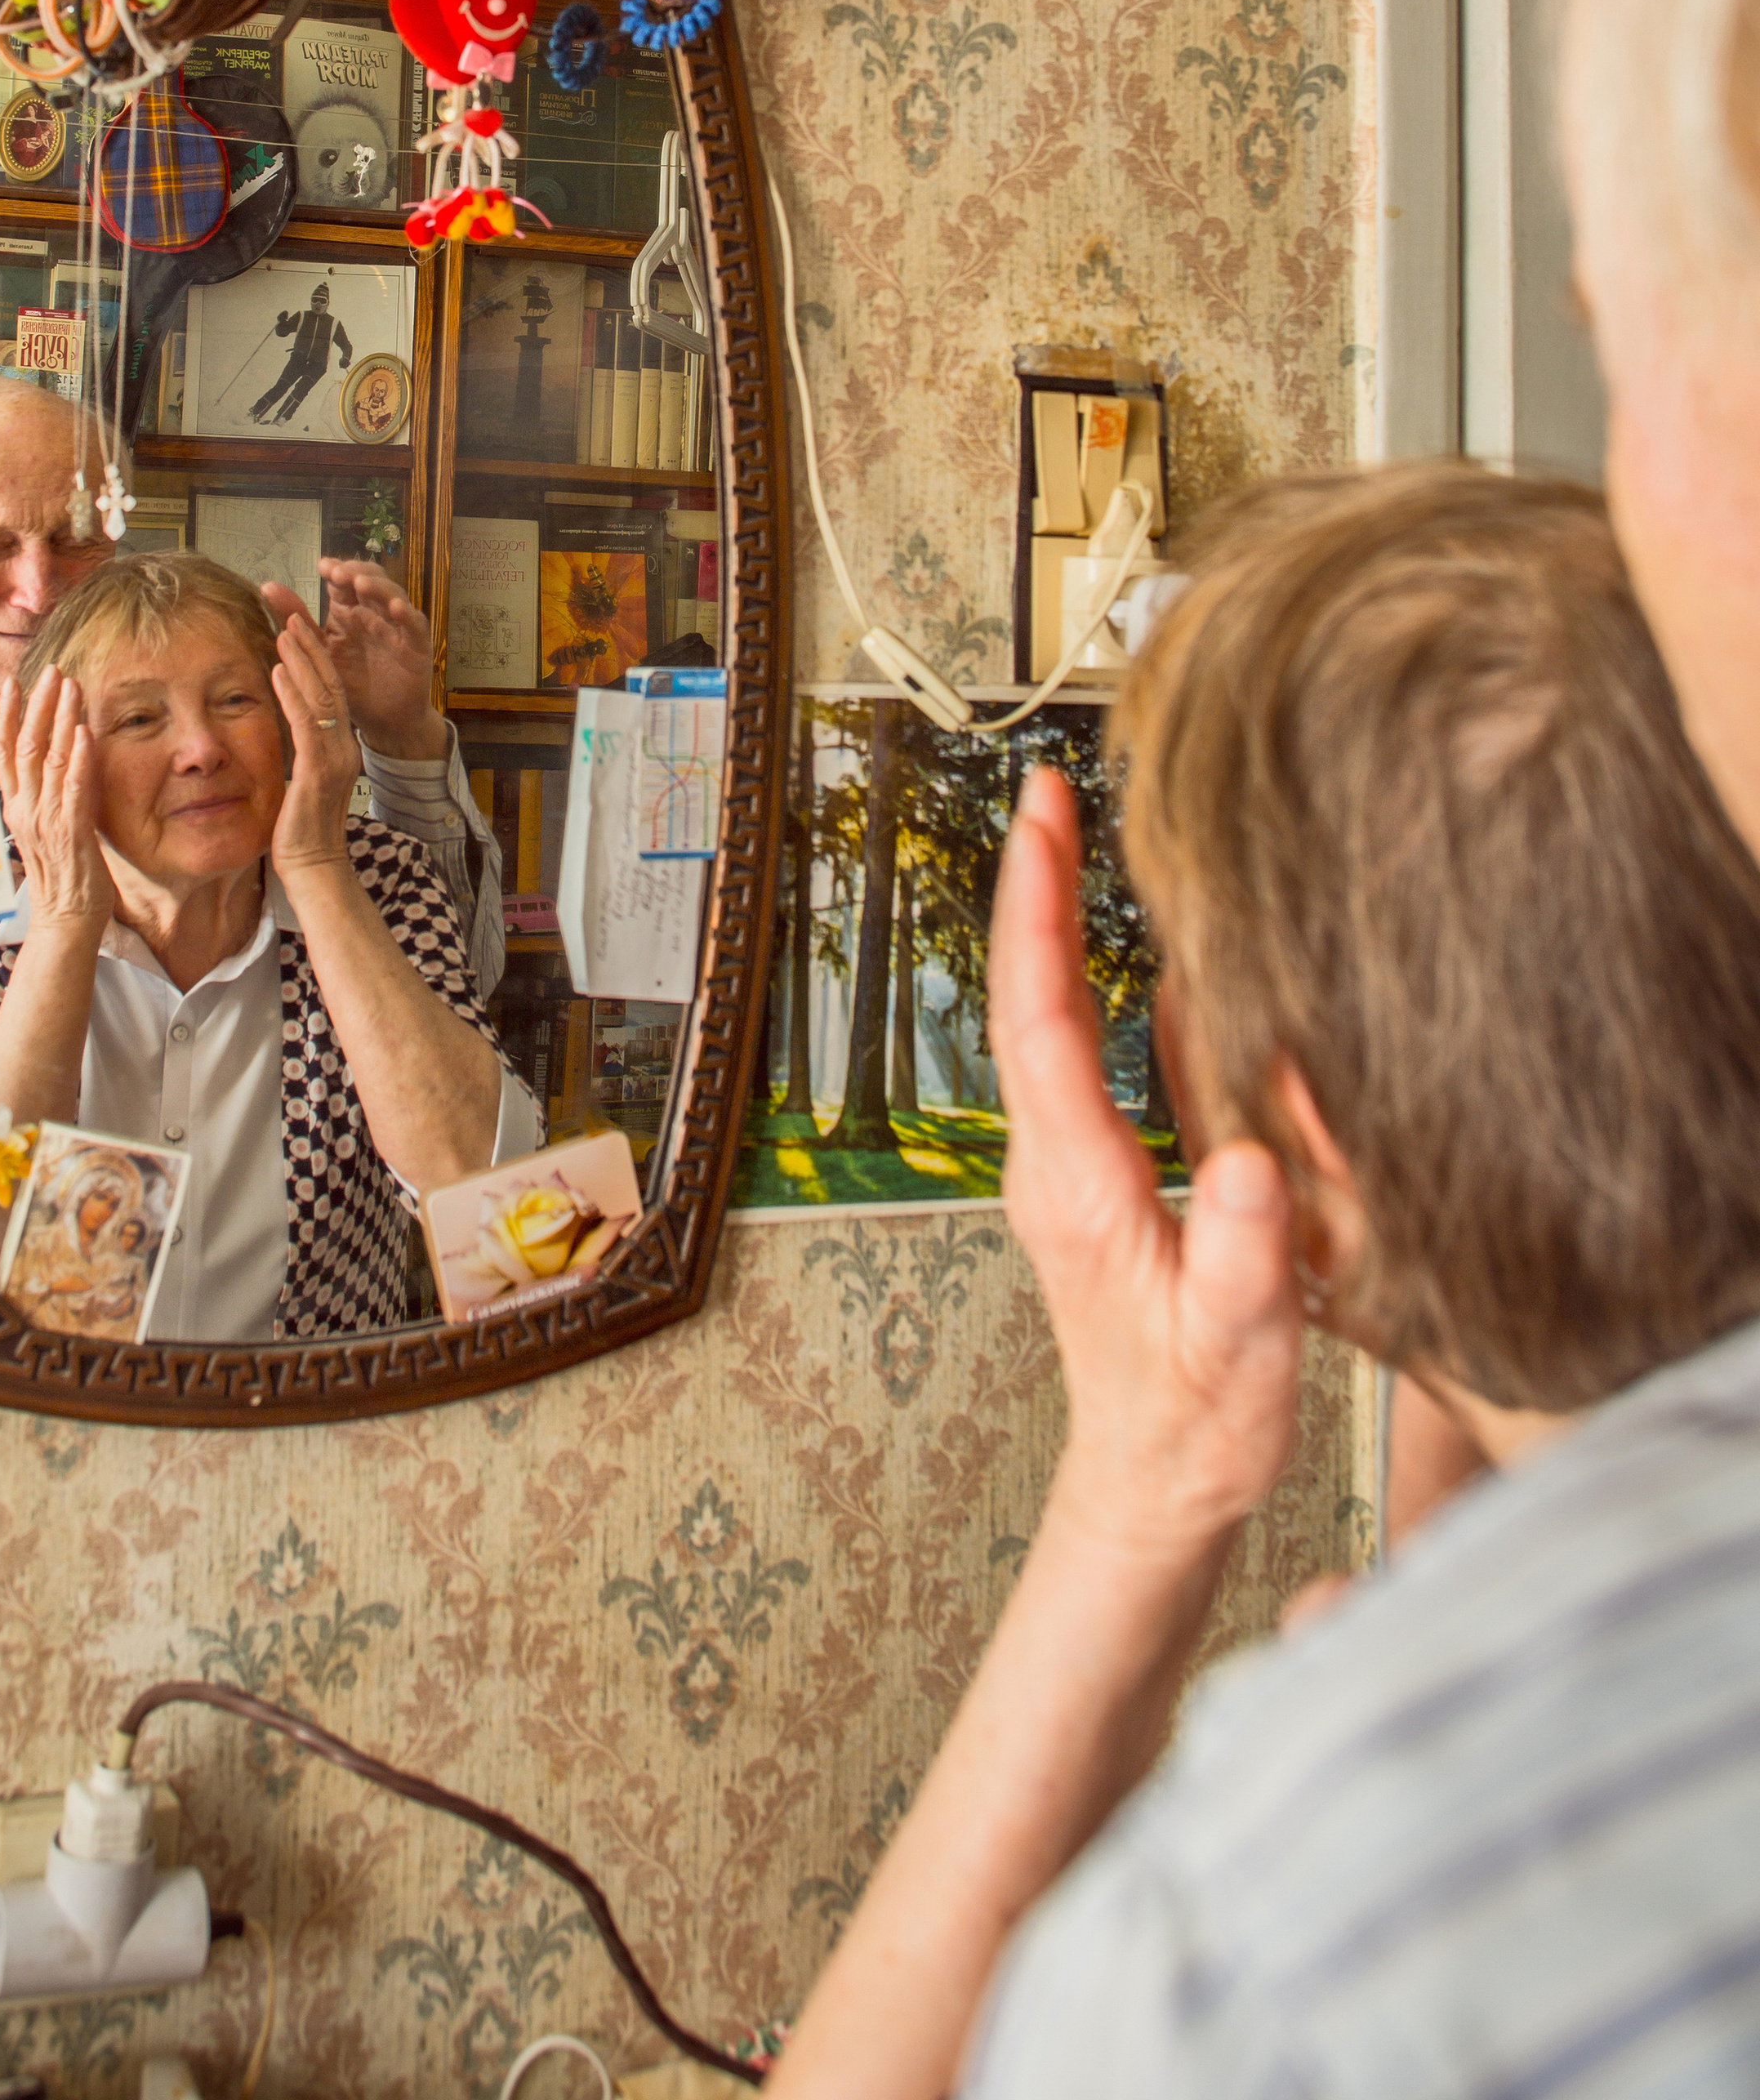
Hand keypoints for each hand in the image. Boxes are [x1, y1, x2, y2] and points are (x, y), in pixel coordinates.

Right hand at [0, 668, 110, 938]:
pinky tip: (85, 732)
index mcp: (16, 806)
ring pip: (49, 760)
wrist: (66, 920)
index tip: (13, 682)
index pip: (3, 752)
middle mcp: (24, 809)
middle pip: (25, 746)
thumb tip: (58, 754)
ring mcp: (45, 821)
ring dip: (61, 719)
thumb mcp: (46, 824)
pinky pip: (73, 790)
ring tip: (71, 687)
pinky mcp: (70, 834)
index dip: (7, 715)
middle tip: (51, 671)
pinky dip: (79, 759)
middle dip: (38, 704)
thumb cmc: (62, 872)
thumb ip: (48, 791)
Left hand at [269, 610, 363, 882]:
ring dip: (301, 660)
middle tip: (292, 616)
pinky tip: (276, 670)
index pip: (331, 694)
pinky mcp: (319, 770)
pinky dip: (291, 693)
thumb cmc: (300, 832)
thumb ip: (296, 753)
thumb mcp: (298, 782)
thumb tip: (278, 731)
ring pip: (322, 696)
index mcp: (340, 749)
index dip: (316, 660)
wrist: (314, 869)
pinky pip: (306, 722)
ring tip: (284, 630)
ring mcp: (336, 757)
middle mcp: (345, 747)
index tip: (296, 632)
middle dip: (311, 648)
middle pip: (331, 685)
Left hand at [272, 558, 445, 765]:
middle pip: (370, 579)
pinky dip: (408, 614)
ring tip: (361, 583)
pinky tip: (396, 608)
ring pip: (393, 595)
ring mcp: (396, 628)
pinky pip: (415, 625)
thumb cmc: (349, 686)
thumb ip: (296, 620)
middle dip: (356, 571)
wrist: (380, 721)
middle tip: (339, 573)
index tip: (323, 567)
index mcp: (349, 613)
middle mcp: (374, 614)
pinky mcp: (416, 645)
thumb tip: (268, 587)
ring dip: (379, 586)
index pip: (344, 581)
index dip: (336, 569)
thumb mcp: (318, 652)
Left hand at [991, 768, 1300, 1565]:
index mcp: (1077, 1181)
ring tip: (1080, 839)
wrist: (1155, 1486)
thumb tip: (1244, 1164)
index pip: (1039, 1014)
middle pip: (1031, 994)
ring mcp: (1072, 1164)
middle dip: (1036, 885)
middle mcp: (1056, 1159)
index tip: (1041, 815)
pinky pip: (1089, 1057)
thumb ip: (1244, 1262)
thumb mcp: (1237, 1348)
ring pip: (1054, 1020)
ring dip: (1062, 927)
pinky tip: (1143, 955)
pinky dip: (1102, 987)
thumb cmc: (1192, 1427)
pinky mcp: (1100, 1177)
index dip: (1037, 907)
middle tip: (1050, 789)